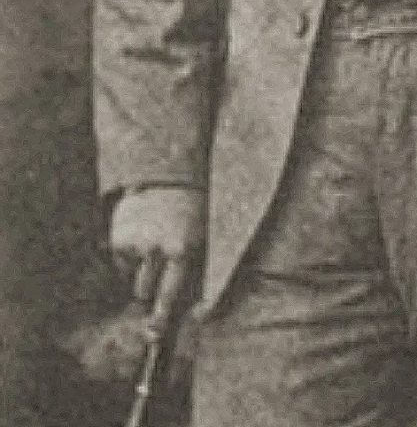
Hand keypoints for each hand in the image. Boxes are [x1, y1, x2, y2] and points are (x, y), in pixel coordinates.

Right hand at [110, 187, 205, 335]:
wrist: (169, 179)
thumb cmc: (191, 217)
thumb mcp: (201, 243)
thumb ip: (194, 277)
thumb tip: (196, 315)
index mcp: (182, 249)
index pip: (169, 292)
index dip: (160, 316)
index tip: (153, 334)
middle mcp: (156, 247)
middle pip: (144, 291)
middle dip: (148, 288)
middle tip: (156, 268)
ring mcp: (135, 241)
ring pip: (131, 277)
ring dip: (139, 270)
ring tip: (152, 243)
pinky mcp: (118, 236)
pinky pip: (120, 262)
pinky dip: (129, 254)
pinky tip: (141, 233)